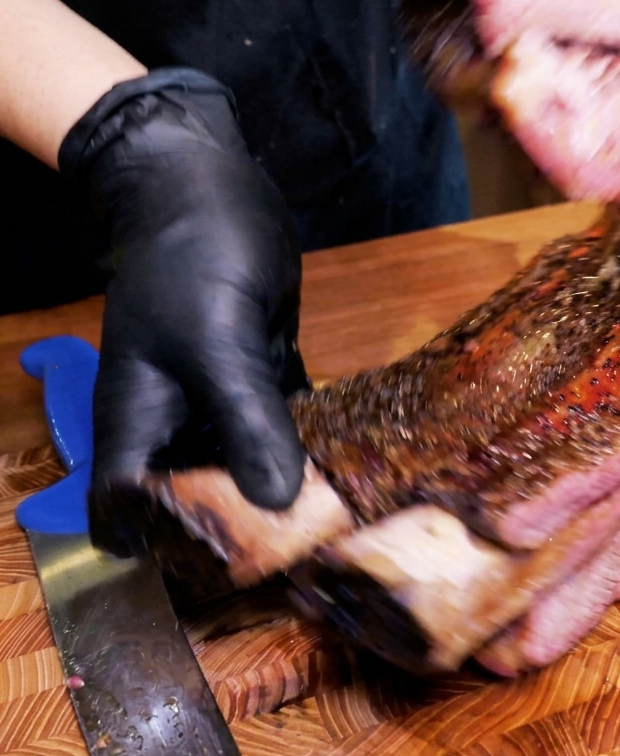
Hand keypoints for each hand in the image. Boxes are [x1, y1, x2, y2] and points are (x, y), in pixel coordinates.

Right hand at [59, 69, 308, 555]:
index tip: (230, 572)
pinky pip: (283, 425)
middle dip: (243, 530)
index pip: (129, 516)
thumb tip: (275, 505)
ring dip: (285, 488)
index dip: (164, 551)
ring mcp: (217, 400)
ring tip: (345, 520)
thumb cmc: (192, 257)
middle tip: (311, 554)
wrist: (205, 183)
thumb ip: (245, 419)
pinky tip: (355, 463)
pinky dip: (309, 443)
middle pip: (197, 501)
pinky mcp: (259, 374)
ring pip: (247, 465)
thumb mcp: (216, 341)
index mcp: (137, 426)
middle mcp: (174, 424)